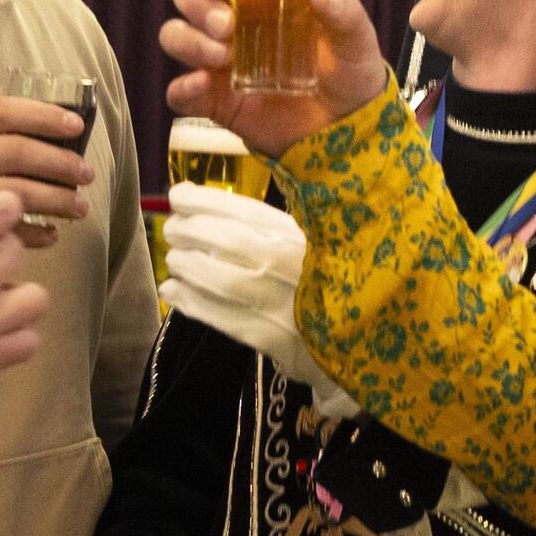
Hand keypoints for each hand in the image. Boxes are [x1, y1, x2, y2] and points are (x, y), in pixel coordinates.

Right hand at [0, 95, 95, 227]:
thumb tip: (50, 138)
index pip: (0, 111)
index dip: (43, 115)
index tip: (75, 126)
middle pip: (15, 151)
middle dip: (59, 163)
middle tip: (85, 174)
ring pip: (17, 192)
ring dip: (57, 200)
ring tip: (79, 207)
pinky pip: (8, 232)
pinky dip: (36, 234)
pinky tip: (50, 235)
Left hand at [157, 185, 343, 404]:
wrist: (362, 339)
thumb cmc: (326, 282)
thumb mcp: (309, 244)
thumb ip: (267, 227)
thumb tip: (197, 205)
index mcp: (303, 235)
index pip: (245, 210)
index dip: (204, 201)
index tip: (178, 196)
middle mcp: (294, 265)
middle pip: (227, 241)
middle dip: (189, 231)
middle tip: (173, 230)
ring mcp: (283, 304)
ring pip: (219, 279)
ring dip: (186, 265)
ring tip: (175, 260)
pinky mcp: (272, 339)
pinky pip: (220, 317)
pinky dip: (189, 301)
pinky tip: (173, 291)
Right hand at [159, 0, 390, 155]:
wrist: (347, 128)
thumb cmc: (350, 71)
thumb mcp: (356, 38)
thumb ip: (344, 12)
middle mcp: (231, 21)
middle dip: (197, 3)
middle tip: (227, 23)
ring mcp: (218, 60)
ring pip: (174, 35)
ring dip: (189, 40)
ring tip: (223, 54)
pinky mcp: (213, 100)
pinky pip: (179, 91)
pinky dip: (182, 87)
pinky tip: (202, 84)